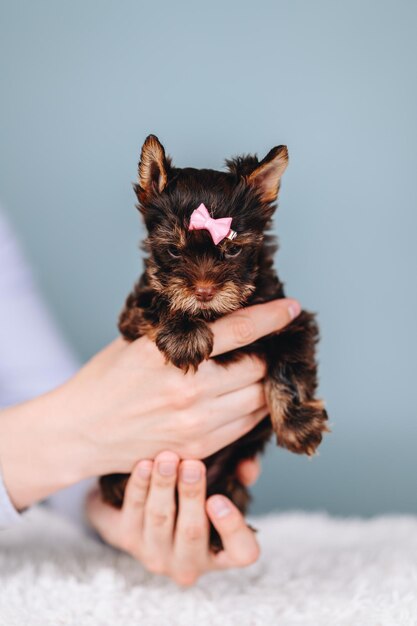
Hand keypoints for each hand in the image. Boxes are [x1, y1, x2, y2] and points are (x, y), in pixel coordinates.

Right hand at [67, 298, 299, 472]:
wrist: (79, 432)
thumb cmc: (105, 380)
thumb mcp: (136, 342)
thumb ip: (178, 330)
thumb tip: (216, 310)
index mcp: (170, 352)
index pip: (238, 330)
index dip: (272, 318)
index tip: (292, 309)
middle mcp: (188, 389)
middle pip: (258, 370)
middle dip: (265, 357)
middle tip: (264, 350)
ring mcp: (196, 424)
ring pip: (258, 402)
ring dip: (262, 387)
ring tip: (253, 376)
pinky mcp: (199, 449)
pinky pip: (245, 428)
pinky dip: (250, 412)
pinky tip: (240, 401)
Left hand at [87, 452, 261, 585]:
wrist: (138, 507)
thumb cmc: (192, 494)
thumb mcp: (222, 483)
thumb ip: (241, 472)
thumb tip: (247, 467)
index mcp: (221, 552)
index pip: (242, 552)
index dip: (233, 528)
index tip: (218, 499)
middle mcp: (189, 562)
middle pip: (192, 532)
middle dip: (191, 495)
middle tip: (192, 465)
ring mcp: (155, 554)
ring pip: (160, 519)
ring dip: (163, 486)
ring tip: (167, 458)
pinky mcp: (125, 539)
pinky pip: (133, 511)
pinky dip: (139, 486)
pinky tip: (144, 465)